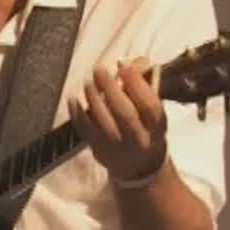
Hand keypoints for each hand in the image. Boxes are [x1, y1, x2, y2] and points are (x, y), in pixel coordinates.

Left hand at [69, 57, 167, 184]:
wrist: (139, 168)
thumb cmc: (146, 130)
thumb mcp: (152, 112)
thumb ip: (143, 88)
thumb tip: (129, 62)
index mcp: (157, 127)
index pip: (149, 105)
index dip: (136, 83)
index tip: (123, 64)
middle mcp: (139, 139)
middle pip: (124, 112)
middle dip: (110, 88)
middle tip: (99, 69)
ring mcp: (118, 147)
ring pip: (104, 121)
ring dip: (93, 98)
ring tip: (88, 82)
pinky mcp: (99, 150)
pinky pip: (85, 130)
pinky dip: (77, 113)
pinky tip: (72, 99)